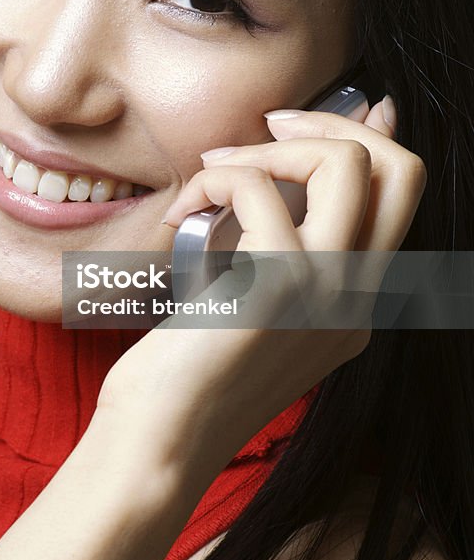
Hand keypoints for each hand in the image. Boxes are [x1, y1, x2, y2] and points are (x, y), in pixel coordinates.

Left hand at [96, 97, 426, 487]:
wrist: (158, 441)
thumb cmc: (187, 371)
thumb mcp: (250, 306)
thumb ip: (278, 247)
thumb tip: (283, 174)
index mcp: (353, 304)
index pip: (399, 195)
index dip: (366, 134)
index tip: (299, 119)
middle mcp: (356, 300)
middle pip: (401, 169)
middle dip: (332, 121)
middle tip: (267, 126)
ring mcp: (326, 295)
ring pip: (348, 164)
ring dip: (271, 145)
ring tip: (214, 172)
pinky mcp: (277, 289)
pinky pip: (256, 188)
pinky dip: (211, 180)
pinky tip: (180, 211)